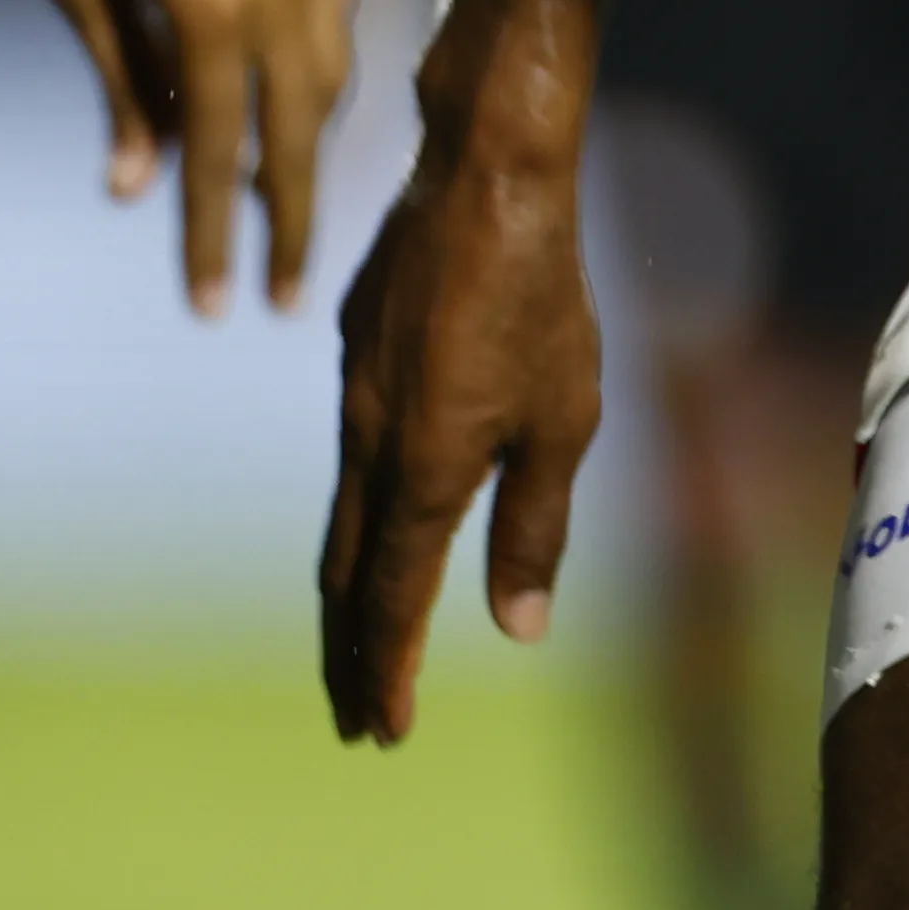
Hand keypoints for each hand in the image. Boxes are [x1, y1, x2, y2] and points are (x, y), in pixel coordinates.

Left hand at [24, 0, 353, 311]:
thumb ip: (119, 80)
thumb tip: (135, 184)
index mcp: (212, 13)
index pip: (217, 160)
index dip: (212, 242)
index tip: (217, 313)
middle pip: (299, 137)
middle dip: (291, 223)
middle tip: (286, 301)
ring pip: (330, 78)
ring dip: (305, 144)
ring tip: (278, 201)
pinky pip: (335, 16)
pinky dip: (316, 69)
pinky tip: (290, 89)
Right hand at [320, 95, 602, 743]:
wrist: (486, 178)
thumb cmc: (543, 298)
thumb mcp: (563, 421)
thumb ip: (535, 526)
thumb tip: (518, 629)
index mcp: (422, 471)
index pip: (393, 599)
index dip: (388, 670)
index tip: (385, 731)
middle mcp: (370, 445)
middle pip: (349, 576)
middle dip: (352, 653)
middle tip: (356, 719)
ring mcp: (354, 398)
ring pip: (344, 518)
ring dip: (351, 590)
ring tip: (360, 641)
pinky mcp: (356, 356)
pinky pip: (351, 456)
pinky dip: (360, 515)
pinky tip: (381, 521)